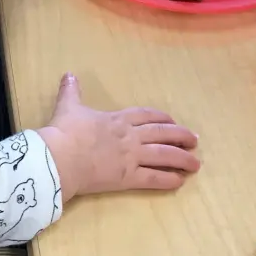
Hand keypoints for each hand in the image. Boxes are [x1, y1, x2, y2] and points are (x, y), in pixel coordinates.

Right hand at [38, 73, 199, 203]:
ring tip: (195, 163)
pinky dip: (168, 180)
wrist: (60, 156)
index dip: (162, 118)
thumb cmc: (64, 131)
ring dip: (182, 159)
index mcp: (118, 119)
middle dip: (181, 136)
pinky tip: (180, 181)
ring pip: (164, 155)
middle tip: (194, 140)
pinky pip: (153, 178)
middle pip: (162, 134)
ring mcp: (131, 157)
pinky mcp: (128, 177)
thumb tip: (69, 74)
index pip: (146, 116)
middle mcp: (130, 136)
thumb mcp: (68, 107)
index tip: (172, 121)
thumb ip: (71, 91)